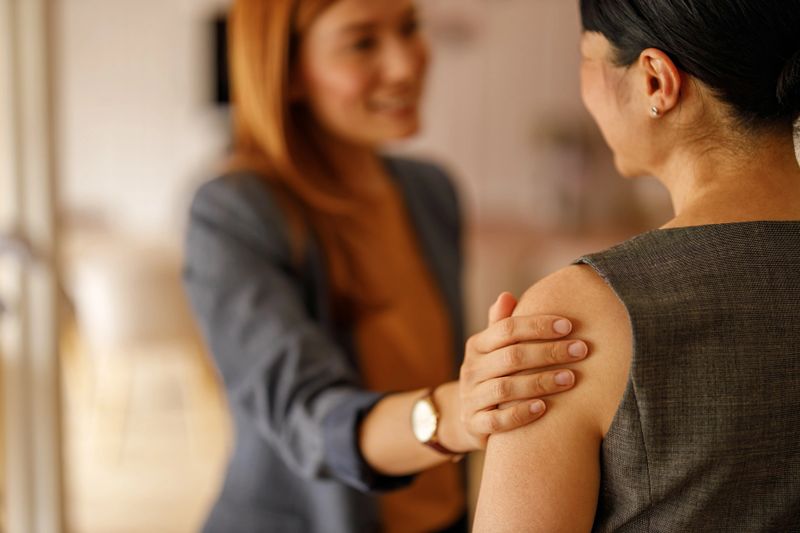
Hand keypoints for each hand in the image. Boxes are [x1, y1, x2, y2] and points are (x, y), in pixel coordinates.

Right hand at [457, 292, 588, 449]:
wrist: (469, 417)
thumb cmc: (494, 375)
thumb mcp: (494, 349)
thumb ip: (502, 324)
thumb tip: (506, 295)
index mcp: (477, 346)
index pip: (506, 329)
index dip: (537, 326)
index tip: (568, 326)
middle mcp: (470, 369)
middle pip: (511, 357)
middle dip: (549, 352)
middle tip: (581, 350)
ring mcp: (470, 398)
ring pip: (505, 388)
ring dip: (541, 382)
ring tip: (571, 378)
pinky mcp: (474, 424)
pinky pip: (497, 421)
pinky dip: (521, 414)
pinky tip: (544, 408)